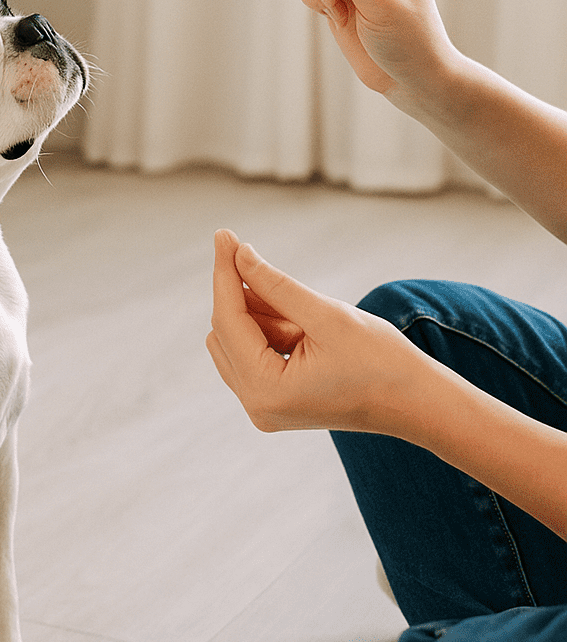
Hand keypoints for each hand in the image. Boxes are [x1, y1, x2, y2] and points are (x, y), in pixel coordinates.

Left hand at [205, 229, 427, 434]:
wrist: (418, 403)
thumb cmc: (382, 362)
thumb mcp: (327, 315)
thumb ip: (276, 285)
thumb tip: (239, 254)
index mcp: (266, 391)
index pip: (228, 321)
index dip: (225, 273)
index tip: (222, 234)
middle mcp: (257, 405)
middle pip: (225, 332)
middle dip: (243, 295)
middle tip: (258, 258)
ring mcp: (264, 407)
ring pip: (237, 341)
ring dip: (260, 314)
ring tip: (303, 312)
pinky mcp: (274, 401)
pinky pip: (253, 354)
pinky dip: (268, 330)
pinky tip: (298, 322)